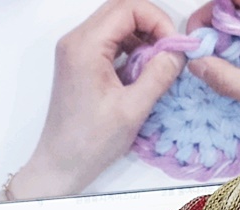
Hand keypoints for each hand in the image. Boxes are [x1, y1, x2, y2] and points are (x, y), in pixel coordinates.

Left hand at [1, 0, 183, 200]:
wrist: (62, 163)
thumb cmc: (91, 142)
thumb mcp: (132, 109)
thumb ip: (158, 76)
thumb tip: (177, 52)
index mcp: (85, 46)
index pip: (127, 8)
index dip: (157, 20)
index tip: (175, 46)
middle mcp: (76, 41)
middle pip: (121, 11)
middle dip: (152, 26)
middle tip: (171, 52)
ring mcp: (76, 52)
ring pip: (116, 26)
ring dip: (142, 39)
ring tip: (159, 66)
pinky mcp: (80, 65)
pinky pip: (110, 44)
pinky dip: (131, 51)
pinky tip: (143, 73)